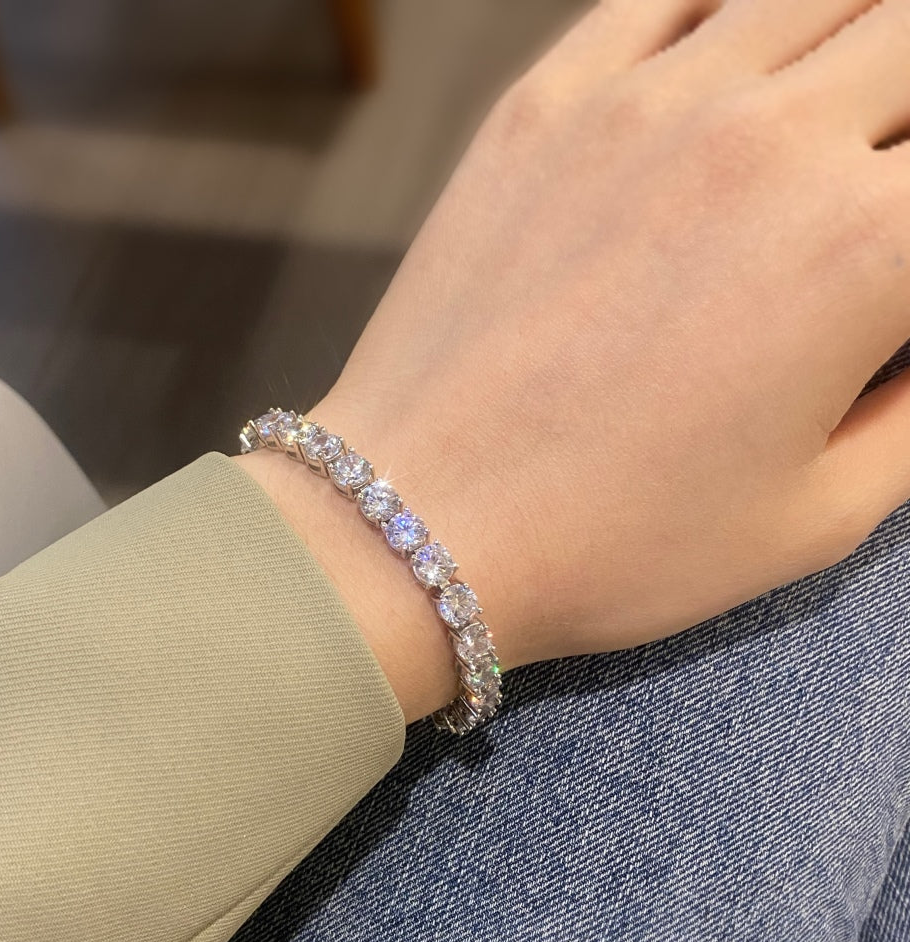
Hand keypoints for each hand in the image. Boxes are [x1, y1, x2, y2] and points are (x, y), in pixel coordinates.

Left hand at [240, 0, 909, 722]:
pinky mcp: (545, 102)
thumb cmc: (617, 545)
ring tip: (826, 123)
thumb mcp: (817, 518)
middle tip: (874, 193)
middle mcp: (770, 140)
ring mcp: (644, 102)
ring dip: (850, 48)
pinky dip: (727, 12)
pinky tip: (733, 63)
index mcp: (866, 246)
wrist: (422, 524)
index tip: (895, 275)